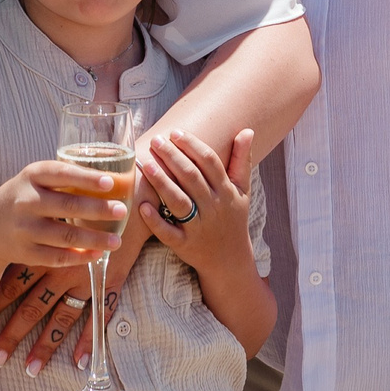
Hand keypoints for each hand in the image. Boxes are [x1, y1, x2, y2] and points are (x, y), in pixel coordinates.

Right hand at [0, 159, 129, 282]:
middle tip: (122, 211)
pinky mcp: (25, 252)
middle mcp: (25, 201)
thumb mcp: (34, 180)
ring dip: (94, 238)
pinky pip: (57, 257)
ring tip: (117, 241)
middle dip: (98, 209)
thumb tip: (112, 181)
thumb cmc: (23, 198)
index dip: (86, 178)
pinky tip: (97, 255)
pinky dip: (79, 257)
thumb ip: (63, 178)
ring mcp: (24, 229)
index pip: (61, 173)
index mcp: (31, 176)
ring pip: (65, 235)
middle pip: (68, 205)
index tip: (111, 182)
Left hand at [0, 205, 145, 375]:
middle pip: (32, 307)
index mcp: (44, 250)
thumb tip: (15, 238)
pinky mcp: (109, 282)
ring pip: (61, 319)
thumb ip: (38, 227)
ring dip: (45, 346)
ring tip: (31, 370)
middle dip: (12, 334)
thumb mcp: (57, 210)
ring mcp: (86, 278)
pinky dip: (88, 339)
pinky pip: (97, 317)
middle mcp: (61, 268)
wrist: (126, 192)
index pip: (13, 283)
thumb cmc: (88, 196)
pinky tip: (78, 362)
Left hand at [139, 129, 257, 275]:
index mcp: (226, 192)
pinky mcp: (185, 246)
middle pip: (192, 178)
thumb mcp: (242, 191)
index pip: (210, 163)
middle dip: (172, 157)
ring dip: (161, 182)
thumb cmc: (233, 219)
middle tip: (156, 140)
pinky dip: (155, 221)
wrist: (230, 260)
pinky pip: (168, 233)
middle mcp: (213, 208)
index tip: (176, 132)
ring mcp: (199, 228)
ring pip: (179, 202)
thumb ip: (242, 161)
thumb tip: (247, 130)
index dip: (193, 146)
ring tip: (145, 164)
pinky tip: (142, 206)